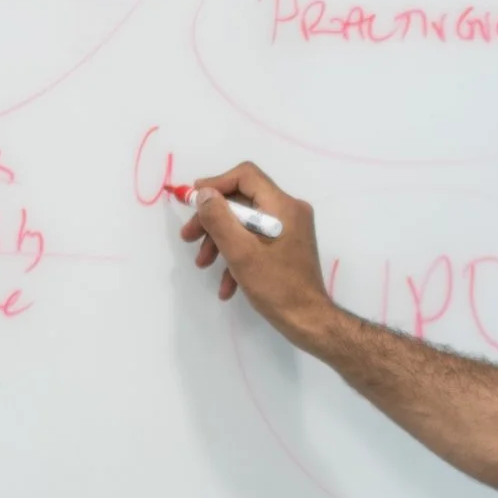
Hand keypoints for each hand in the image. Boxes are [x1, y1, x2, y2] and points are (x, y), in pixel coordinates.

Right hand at [177, 161, 334, 347]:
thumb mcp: (240, 252)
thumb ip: (219, 219)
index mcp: (282, 206)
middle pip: (242, 201)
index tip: (193, 201)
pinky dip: (237, 257)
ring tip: (203, 264)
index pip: (246, 176)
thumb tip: (203, 193)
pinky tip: (226, 286)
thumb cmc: (276, 286)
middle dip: (213, 220)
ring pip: (246, 224)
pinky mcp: (287, 247)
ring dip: (221, 242)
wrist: (308, 321)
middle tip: (188, 238)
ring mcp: (290, 230)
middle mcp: (289, 211)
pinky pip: (257, 241)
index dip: (216, 184)